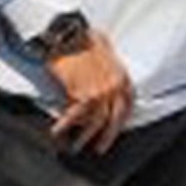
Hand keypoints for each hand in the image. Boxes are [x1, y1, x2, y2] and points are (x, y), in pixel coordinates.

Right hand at [47, 32, 133, 154]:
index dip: (122, 119)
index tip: (115, 129)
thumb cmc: (84, 40)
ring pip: (95, 122)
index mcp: (123, 77)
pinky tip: (57, 132)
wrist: (69, 36)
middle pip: (115, 118)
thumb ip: (109, 68)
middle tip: (100, 148)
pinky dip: (64, 125)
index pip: (128, 104)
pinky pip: (74, 116)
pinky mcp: (82, 94)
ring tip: (76, 147)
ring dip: (84, 137)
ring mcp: (100, 92)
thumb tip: (105, 80)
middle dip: (108, 136)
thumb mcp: (106, 53)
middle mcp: (115, 87)